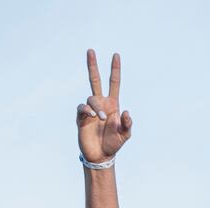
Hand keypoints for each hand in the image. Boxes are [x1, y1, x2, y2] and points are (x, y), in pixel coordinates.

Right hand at [76, 49, 131, 163]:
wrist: (101, 155)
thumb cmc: (114, 143)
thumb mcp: (125, 134)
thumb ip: (128, 124)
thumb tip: (126, 112)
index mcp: (113, 104)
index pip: (114, 83)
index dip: (115, 69)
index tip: (116, 55)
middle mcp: (101, 104)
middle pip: (95, 80)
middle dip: (93, 65)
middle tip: (91, 50)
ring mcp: (90, 110)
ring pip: (91, 98)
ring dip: (96, 107)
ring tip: (100, 119)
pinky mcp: (81, 117)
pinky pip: (82, 108)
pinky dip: (87, 110)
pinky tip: (91, 116)